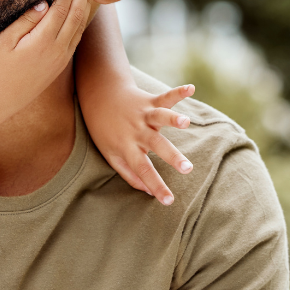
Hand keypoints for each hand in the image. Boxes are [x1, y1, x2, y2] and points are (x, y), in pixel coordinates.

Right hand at [0, 0, 95, 104]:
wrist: (1, 98)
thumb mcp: (6, 40)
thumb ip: (26, 20)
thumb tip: (45, 3)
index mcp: (43, 40)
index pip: (62, 9)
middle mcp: (58, 49)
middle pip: (76, 15)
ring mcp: (62, 58)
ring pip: (80, 27)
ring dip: (86, 7)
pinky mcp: (62, 64)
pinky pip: (77, 38)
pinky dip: (82, 21)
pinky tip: (82, 12)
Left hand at [85, 83, 196, 204]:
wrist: (99, 97)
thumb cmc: (105, 130)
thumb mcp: (111, 155)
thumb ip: (129, 174)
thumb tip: (149, 193)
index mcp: (127, 147)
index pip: (142, 170)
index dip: (156, 186)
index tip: (169, 201)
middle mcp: (137, 131)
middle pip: (156, 145)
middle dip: (172, 156)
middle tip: (187, 168)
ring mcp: (143, 114)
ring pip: (160, 117)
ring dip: (173, 118)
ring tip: (186, 122)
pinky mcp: (149, 101)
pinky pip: (165, 97)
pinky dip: (178, 92)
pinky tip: (191, 88)